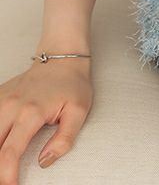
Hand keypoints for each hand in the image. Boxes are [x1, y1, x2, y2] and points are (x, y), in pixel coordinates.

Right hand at [0, 58, 92, 184]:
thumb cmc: (71, 83)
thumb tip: (45, 160)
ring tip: (4, 165)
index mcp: (31, 113)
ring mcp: (2, 101)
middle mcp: (11, 107)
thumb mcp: (79, 111)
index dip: (7, 176)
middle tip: (6, 179)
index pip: (10, 153)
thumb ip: (65, 139)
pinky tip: (0, 142)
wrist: (62, 58)